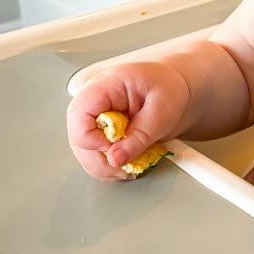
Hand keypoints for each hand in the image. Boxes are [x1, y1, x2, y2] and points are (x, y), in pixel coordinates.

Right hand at [67, 61, 189, 180]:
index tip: (115, 149)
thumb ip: (140, 135)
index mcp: (105, 86)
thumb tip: (115, 159)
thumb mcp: (162, 109)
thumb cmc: (169, 88)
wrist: (176, 87)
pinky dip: (111, 167)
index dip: (91, 139)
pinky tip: (128, 163)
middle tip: (127, 165)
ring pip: (84, 152)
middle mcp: (93, 103)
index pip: (79, 114)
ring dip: (106, 167)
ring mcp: (95, 120)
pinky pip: (96, 156)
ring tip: (132, 165)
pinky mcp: (100, 133)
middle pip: (77, 138)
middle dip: (100, 160)